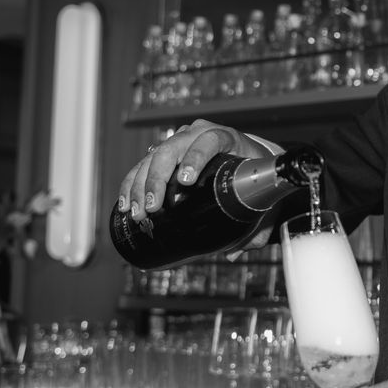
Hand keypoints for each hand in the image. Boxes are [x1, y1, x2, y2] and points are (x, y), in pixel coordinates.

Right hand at [116, 119, 266, 221]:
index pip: (209, 140)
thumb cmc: (255, 175)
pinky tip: (126, 203)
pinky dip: (132, 183)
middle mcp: (200, 134)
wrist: (246, 158)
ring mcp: (180, 141)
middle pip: (172, 149)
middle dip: (157, 179)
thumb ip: (254, 227)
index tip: (185, 180)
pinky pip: (143, 164)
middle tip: (153, 208)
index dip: (195, 157)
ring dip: (140, 185)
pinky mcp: (165, 152)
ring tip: (137, 213)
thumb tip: (233, 254)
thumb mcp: (260, 195)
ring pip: (152, 157)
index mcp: (227, 138)